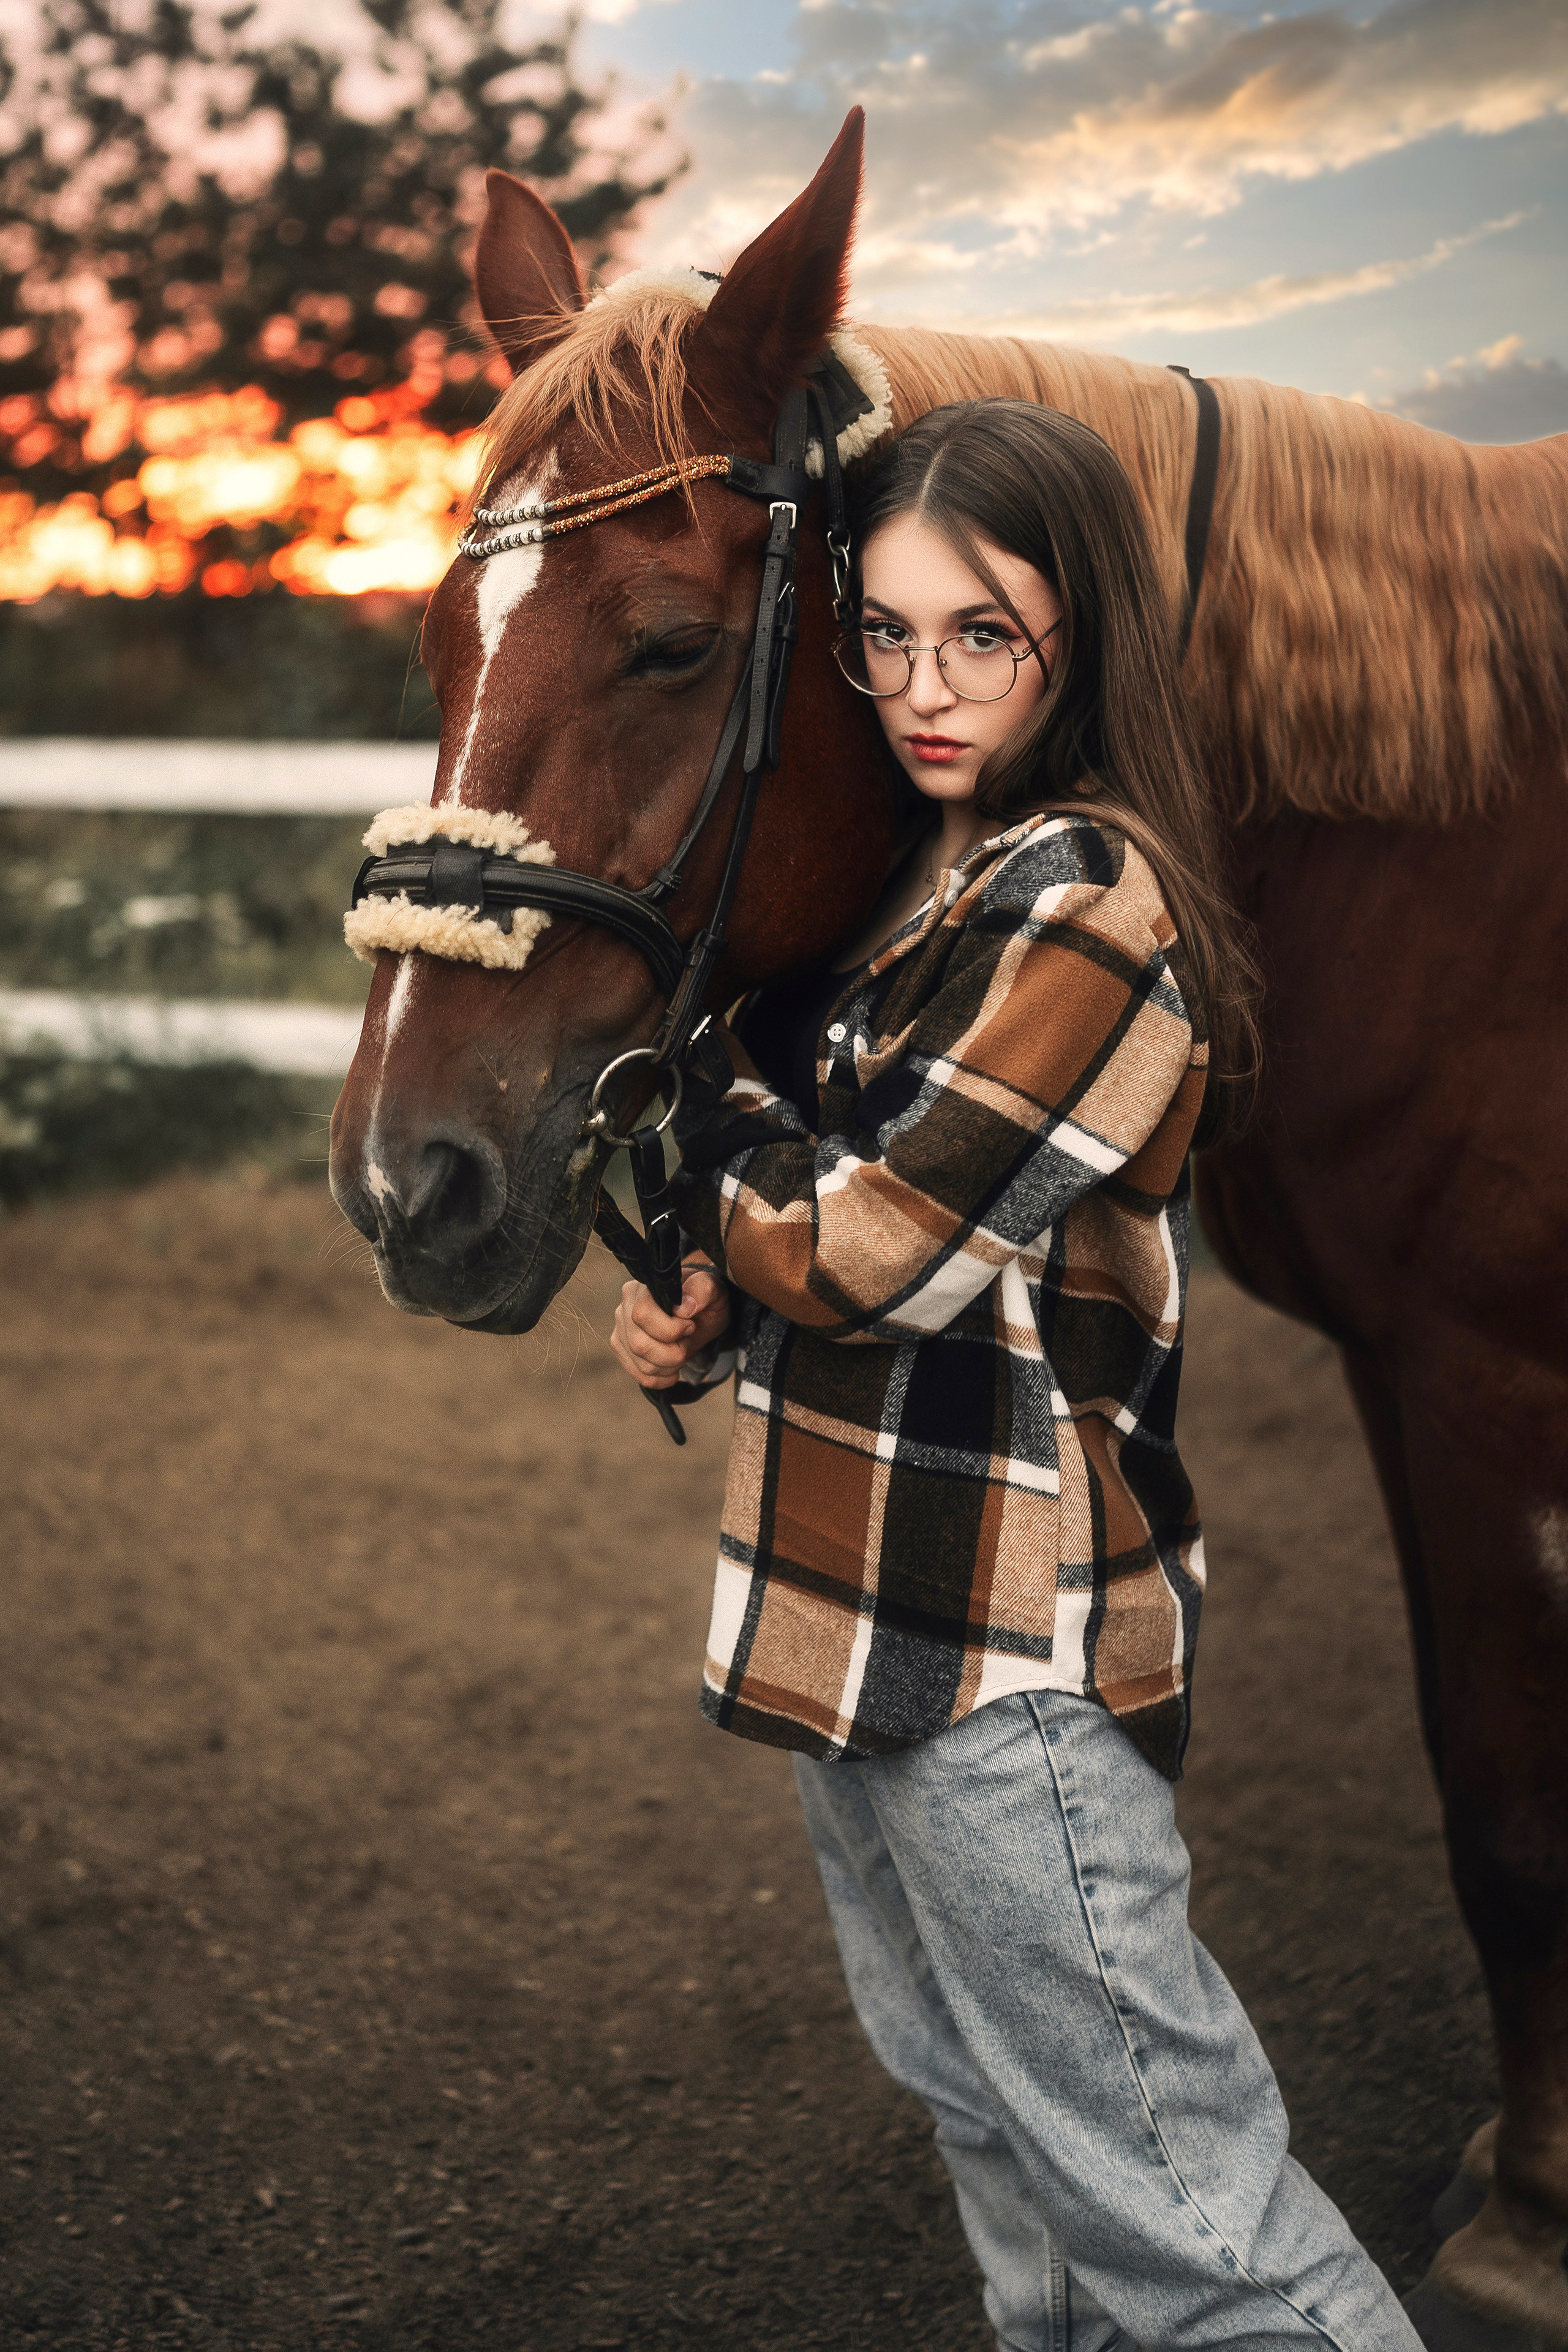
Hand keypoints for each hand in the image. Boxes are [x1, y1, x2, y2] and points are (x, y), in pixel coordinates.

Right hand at [610, 1255, 731, 1390]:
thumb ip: (701, 1290)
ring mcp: (621, 1331)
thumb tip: (684, 1308)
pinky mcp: (624, 1350)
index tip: (690, 1326)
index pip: (642, 1315)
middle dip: (673, 1352)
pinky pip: (639, 1375)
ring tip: (682, 1351)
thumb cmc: (703, 1300)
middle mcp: (624, 1308)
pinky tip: (673, 1371)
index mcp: (642, 1289)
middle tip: (687, 1341)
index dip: (669, 1329)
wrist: (700, 1316)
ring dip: (670, 1366)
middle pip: (640, 1345)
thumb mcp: (711, 1289)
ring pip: (642, 1364)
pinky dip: (661, 1379)